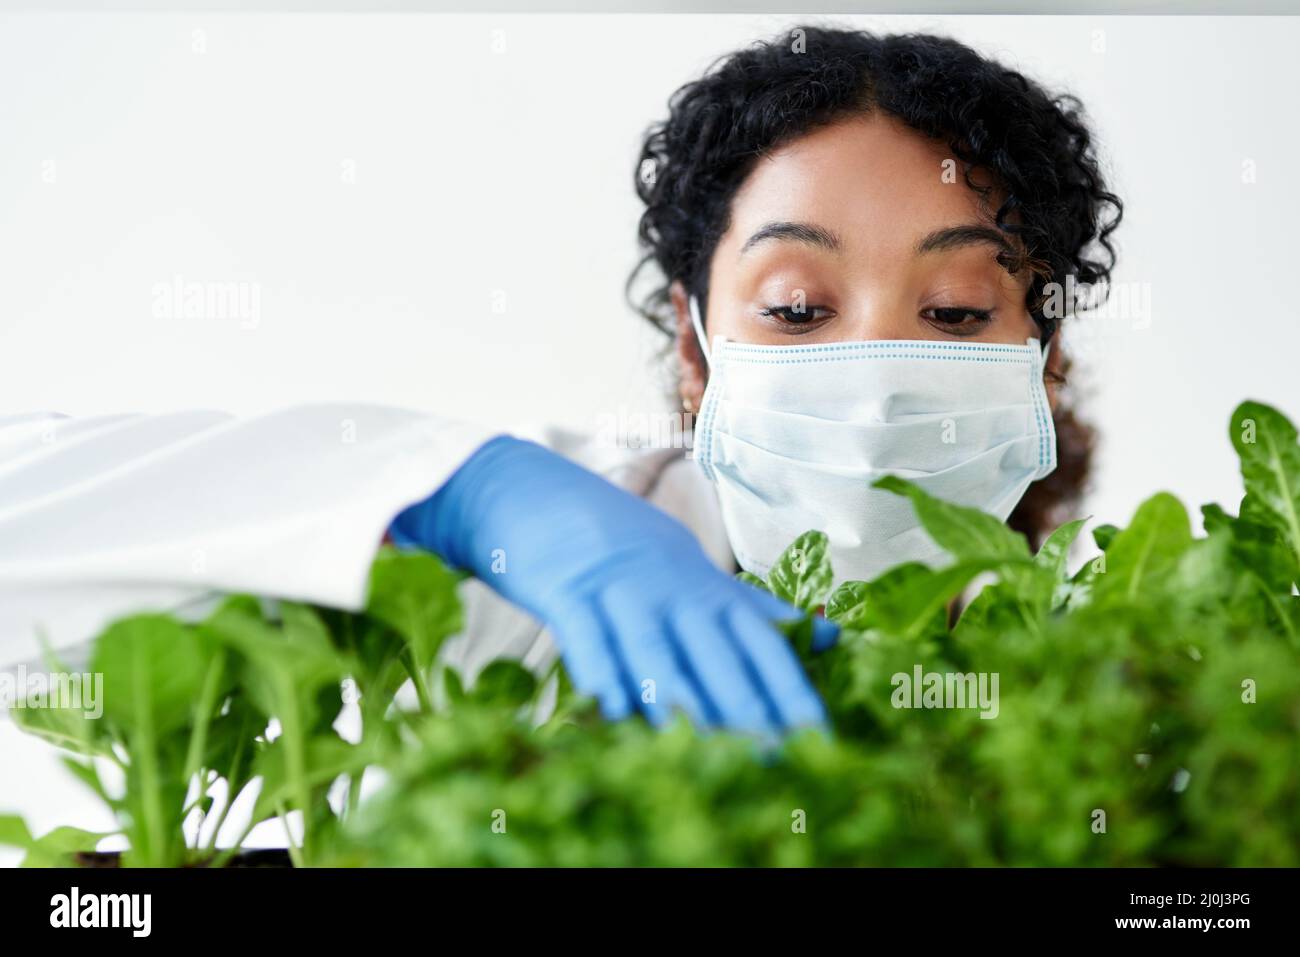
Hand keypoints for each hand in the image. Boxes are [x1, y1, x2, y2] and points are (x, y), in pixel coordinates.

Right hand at [390, 436, 836, 736]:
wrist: (529, 489)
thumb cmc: (619, 541)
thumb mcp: (691, 569)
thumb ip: (754, 610)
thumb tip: (829, 636)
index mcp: (705, 586)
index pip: (761, 643)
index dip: (790, 692)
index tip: (820, 741)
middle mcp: (671, 587)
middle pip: (716, 653)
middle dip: (748, 710)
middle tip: (777, 762)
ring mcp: (618, 586)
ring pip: (654, 649)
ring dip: (682, 700)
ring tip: (706, 752)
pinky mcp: (563, 588)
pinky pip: (584, 634)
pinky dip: (600, 668)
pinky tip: (612, 707)